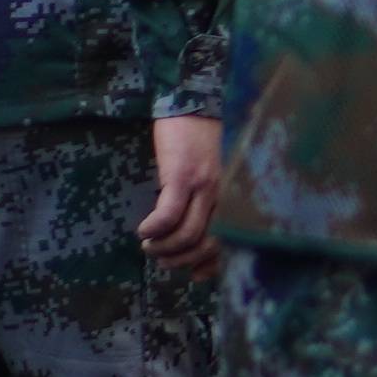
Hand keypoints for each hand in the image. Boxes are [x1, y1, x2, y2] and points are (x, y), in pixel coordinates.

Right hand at [134, 115, 221, 267]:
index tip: (195, 275)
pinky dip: (155, 229)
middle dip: (183, 259)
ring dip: (165, 248)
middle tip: (163, 260)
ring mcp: (205, 185)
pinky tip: (143, 231)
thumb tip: (196, 231)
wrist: (191, 101)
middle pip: (208, 243)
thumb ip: (210, 199)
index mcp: (232, 196)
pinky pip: (169, 213)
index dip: (212, 264)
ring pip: (189, 233)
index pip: (230, 241)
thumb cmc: (199, 140)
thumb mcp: (211, 173)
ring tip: (149, 246)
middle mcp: (224, 194)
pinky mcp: (182, 174)